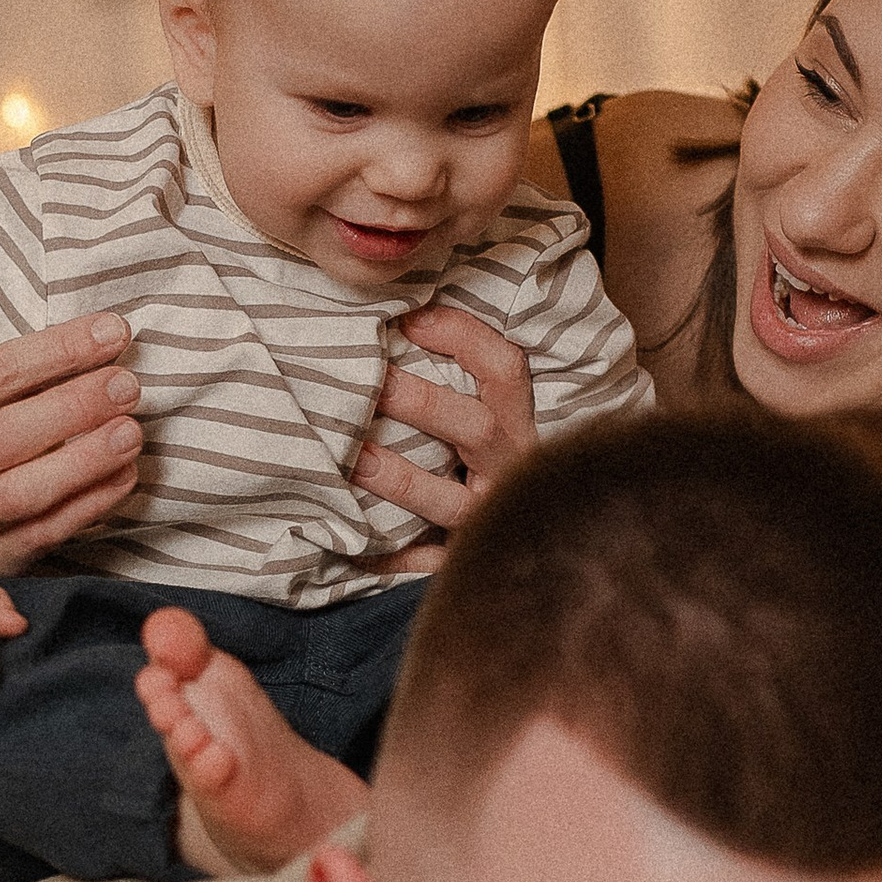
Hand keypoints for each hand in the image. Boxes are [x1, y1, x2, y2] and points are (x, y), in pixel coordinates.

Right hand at [0, 317, 145, 580]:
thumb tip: (86, 345)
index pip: (0, 371)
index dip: (62, 349)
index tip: (114, 331)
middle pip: (16, 431)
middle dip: (79, 405)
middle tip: (128, 385)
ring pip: (28, 490)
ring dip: (88, 461)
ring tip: (131, 432)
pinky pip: (42, 534)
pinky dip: (89, 506)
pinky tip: (123, 477)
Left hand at [349, 304, 536, 550]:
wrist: (530, 548)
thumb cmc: (480, 459)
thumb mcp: (484, 413)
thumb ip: (455, 375)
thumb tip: (396, 317)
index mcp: (516, 425)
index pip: (505, 369)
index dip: (462, 337)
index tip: (408, 319)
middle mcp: (510, 471)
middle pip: (479, 429)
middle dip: (422, 402)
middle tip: (370, 381)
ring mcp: (488, 520)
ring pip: (451, 502)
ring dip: (402, 480)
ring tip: (356, 459)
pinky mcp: (462, 561)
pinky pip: (425, 564)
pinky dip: (389, 557)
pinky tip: (351, 548)